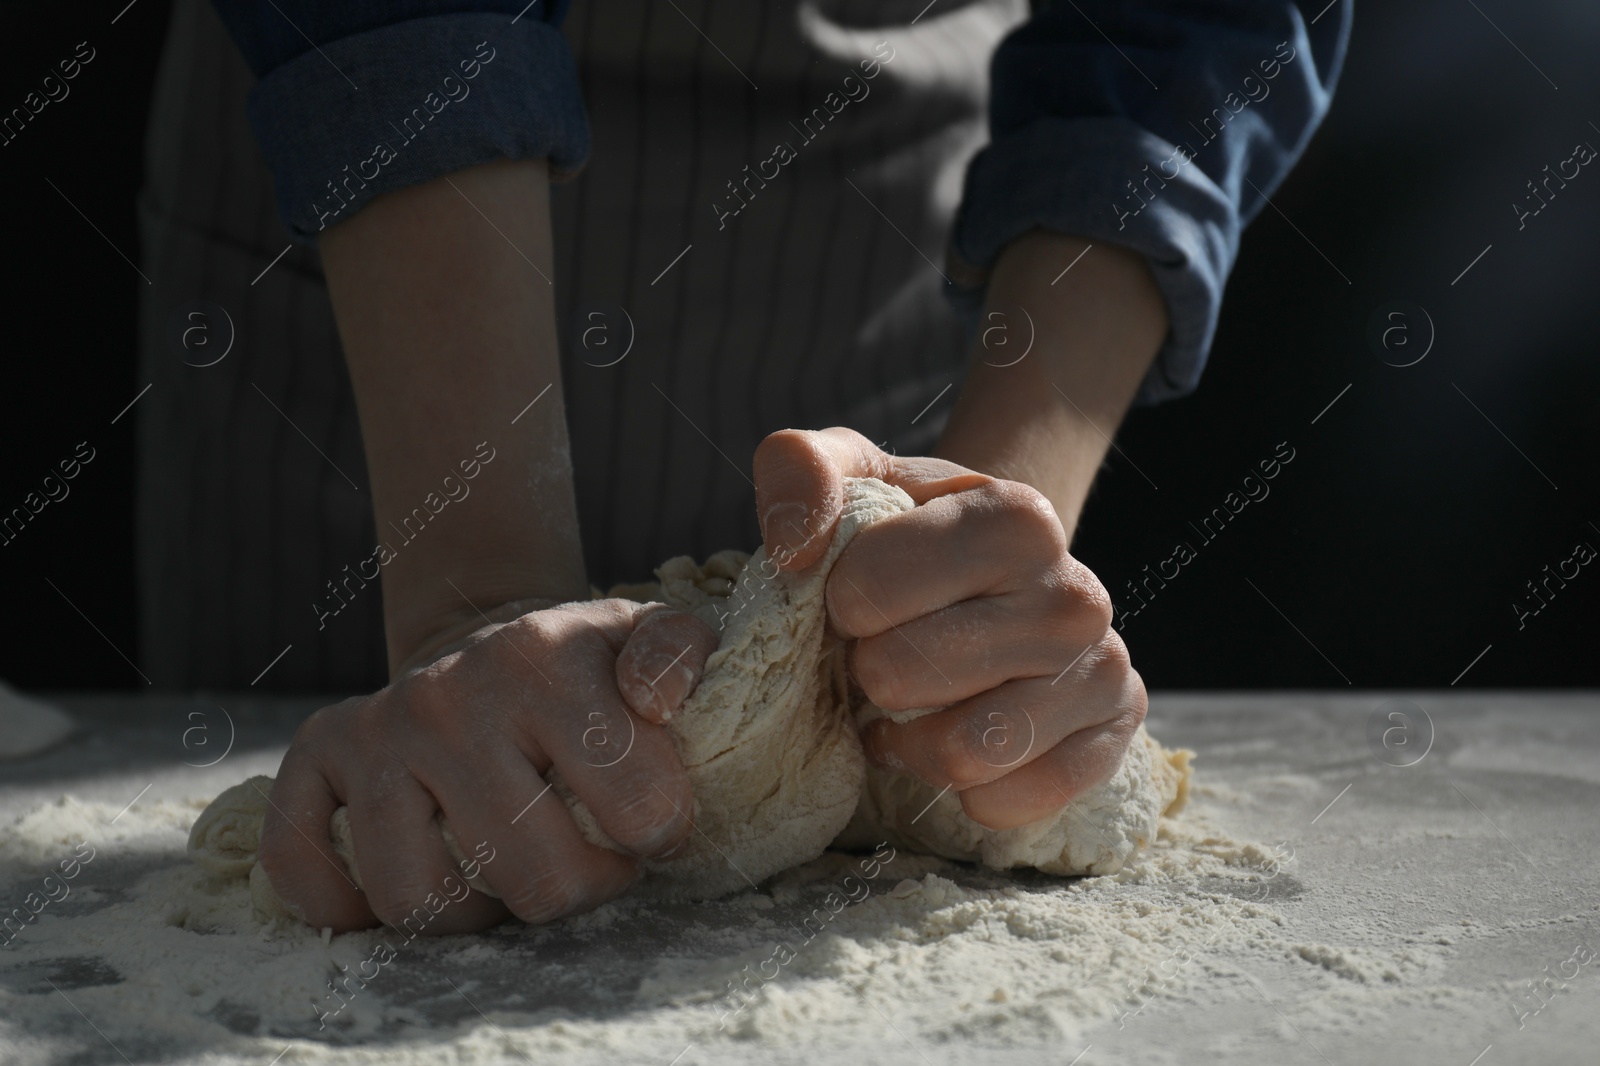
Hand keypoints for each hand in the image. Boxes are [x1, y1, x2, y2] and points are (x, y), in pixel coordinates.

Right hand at [257, 598, 717, 932]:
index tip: (651, 821)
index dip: (660, 834)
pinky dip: (344, 904)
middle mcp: (450, 694)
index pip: (635, 805)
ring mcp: (378, 728)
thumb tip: (655, 702)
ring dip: (477, 909)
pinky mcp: (315, 756)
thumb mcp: (650, 633)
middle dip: (580, 887)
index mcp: (543, 659)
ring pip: (419, 896)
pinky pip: (301, 865)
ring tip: (514, 869)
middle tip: (590, 855)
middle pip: (533, 875)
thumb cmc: (585, 663)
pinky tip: (414, 881)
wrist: (488, 640)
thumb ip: (682, 655)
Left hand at [753, 427, 1146, 830]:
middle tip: (882, 655)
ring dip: (909, 743)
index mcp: (1015, 517)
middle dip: (869, 674)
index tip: (860, 598)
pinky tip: (955, 742)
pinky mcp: (1110, 741)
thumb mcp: (854, 480)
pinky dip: (962, 792)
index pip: (867, 589)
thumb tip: (795, 545)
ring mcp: (1102, 671)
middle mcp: (1074, 594)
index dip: (841, 604)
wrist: (997, 583)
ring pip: (961, 753)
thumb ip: (803, 470)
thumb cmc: (912, 536)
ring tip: (910, 708)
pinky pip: (1005, 803)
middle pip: (904, 675)